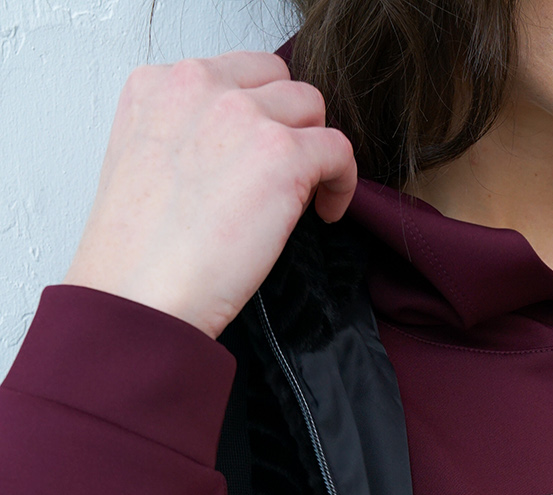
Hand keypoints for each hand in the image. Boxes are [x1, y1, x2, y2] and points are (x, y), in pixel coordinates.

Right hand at [63, 52, 356, 339]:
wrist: (142, 294)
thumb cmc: (138, 254)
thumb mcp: (141, 164)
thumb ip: (183, 135)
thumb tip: (234, 152)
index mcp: (157, 84)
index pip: (233, 72)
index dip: (258, 112)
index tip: (259, 152)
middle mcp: (198, 85)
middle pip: (278, 82)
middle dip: (289, 125)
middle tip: (286, 177)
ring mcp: (243, 115)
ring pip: (311, 107)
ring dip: (315, 151)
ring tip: (305, 198)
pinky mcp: (283, 154)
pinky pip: (339, 149)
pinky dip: (342, 182)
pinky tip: (325, 214)